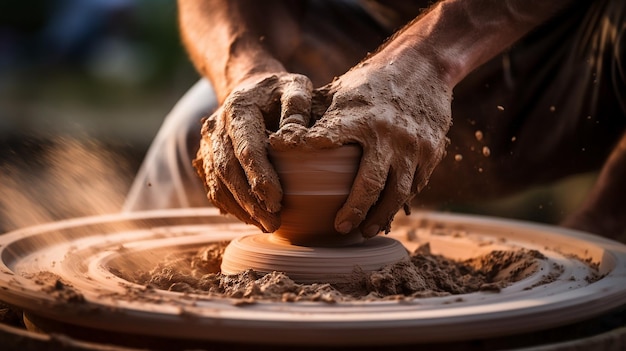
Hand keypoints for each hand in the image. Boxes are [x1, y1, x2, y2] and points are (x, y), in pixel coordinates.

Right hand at [194, 72, 312, 231]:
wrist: (250, 88)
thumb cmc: (279, 91)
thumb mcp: (296, 86)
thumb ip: (298, 106)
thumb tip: (295, 138)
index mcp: (238, 109)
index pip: (246, 148)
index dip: (260, 177)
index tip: (278, 200)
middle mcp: (216, 127)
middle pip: (227, 170)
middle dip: (249, 200)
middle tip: (273, 223)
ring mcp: (208, 144)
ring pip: (217, 182)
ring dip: (240, 208)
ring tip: (266, 226)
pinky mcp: (208, 158)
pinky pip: (214, 186)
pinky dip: (231, 206)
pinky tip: (252, 218)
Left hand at [272, 59, 451, 237]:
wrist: (424, 67)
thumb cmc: (372, 82)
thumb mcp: (341, 91)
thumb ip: (315, 115)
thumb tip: (280, 141)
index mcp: (358, 115)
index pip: (328, 136)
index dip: (307, 147)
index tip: (286, 159)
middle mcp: (387, 133)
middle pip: (369, 183)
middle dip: (354, 210)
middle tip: (339, 227)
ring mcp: (413, 146)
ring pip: (397, 192)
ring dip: (380, 216)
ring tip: (365, 231)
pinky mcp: (431, 152)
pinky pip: (415, 186)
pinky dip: (400, 202)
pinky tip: (387, 212)